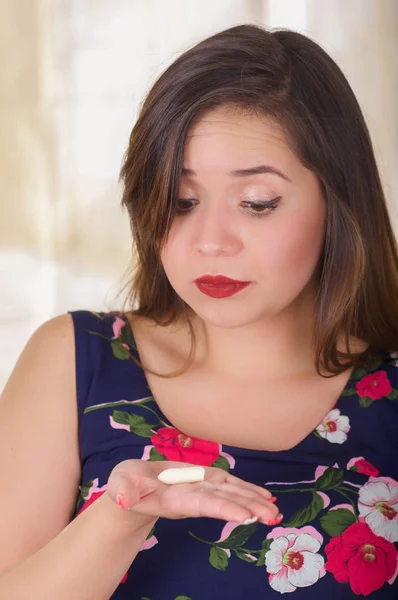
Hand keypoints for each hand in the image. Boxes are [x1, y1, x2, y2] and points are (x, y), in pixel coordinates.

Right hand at [106, 459, 280, 524]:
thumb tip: (120, 498)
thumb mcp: (120, 487)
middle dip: (248, 507)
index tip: (245, 515)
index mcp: (176, 500)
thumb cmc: (124, 488)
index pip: (204, 504)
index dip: (224, 508)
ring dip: (253, 500)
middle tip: (273, 516)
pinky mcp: (203, 479)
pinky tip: (264, 496)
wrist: (132, 490)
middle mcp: (193, 497)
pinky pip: (228, 484)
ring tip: (275, 510)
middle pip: (224, 501)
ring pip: (231, 493)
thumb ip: (122, 493)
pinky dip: (246, 489)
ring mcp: (200, 488)